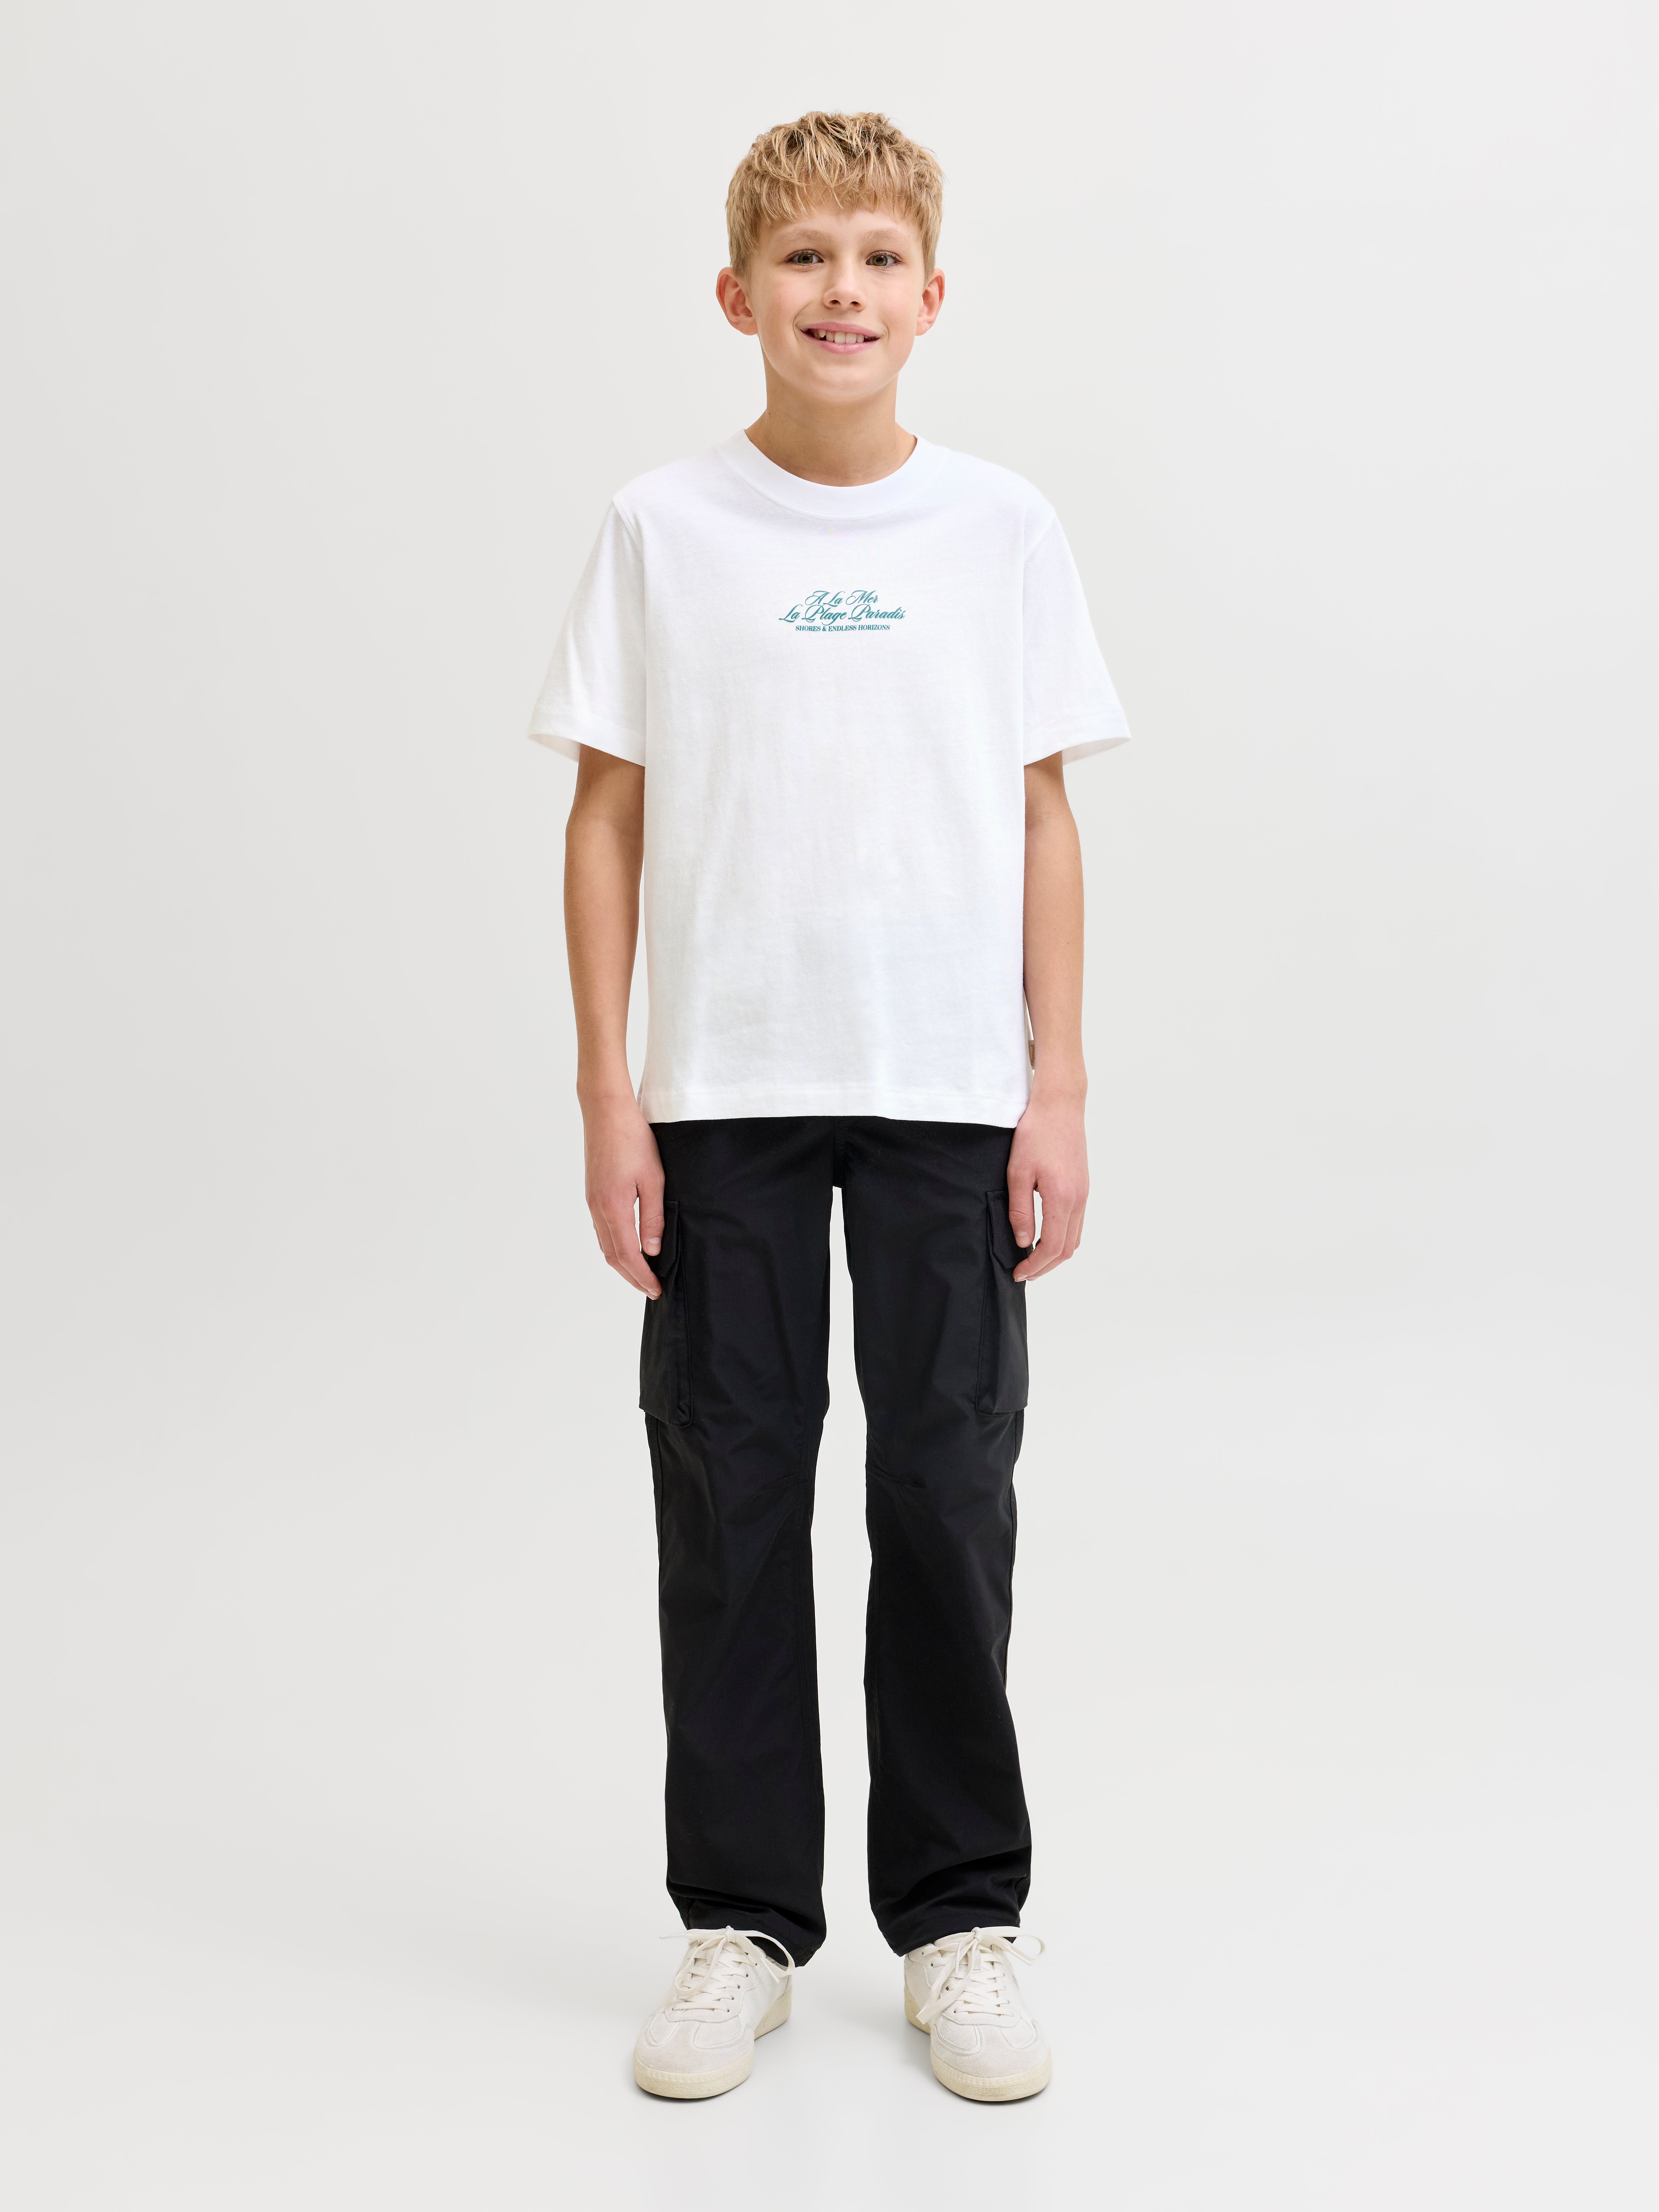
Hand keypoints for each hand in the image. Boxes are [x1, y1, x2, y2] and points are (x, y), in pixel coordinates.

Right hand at [582, 1094, 665, 1295]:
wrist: (606, 1112)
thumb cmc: (633, 1139)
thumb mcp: (654, 1178)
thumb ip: (653, 1217)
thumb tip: (652, 1250)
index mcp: (613, 1207)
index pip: (627, 1254)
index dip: (642, 1276)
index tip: (656, 1289)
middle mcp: (598, 1208)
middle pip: (612, 1255)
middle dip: (632, 1276)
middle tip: (651, 1289)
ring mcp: (592, 1201)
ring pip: (605, 1244)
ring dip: (622, 1263)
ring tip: (642, 1273)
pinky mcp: (593, 1193)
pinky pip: (602, 1230)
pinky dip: (615, 1246)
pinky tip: (628, 1246)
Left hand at [1006, 1089, 1087, 1282]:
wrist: (1059, 1106)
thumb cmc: (1035, 1134)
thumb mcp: (1017, 1173)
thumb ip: (1020, 1210)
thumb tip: (1023, 1242)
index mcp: (1062, 1198)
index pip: (1052, 1247)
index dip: (1035, 1266)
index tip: (1017, 1273)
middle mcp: (1079, 1200)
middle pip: (1068, 1249)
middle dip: (1046, 1266)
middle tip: (1023, 1273)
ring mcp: (1084, 1194)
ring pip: (1075, 1238)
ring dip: (1056, 1254)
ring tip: (1033, 1259)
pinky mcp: (1083, 1187)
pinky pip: (1077, 1223)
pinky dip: (1063, 1238)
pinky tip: (1046, 1236)